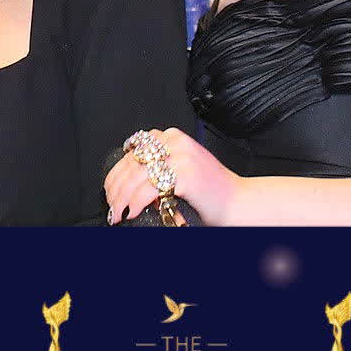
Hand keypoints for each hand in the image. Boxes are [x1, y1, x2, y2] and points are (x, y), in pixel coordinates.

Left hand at [103, 128, 238, 224]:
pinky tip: (132, 212)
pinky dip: (135, 202)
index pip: (133, 150)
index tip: (110, 188)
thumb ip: (160, 165)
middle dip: (116, 187)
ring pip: (136, 176)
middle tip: (112, 205)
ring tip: (118, 212)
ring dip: (122, 198)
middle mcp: (176, 143)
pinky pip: (148, 189)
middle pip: (132, 163)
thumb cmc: (213, 192)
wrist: (240, 203)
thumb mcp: (183, 168)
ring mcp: (181, 157)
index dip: (116, 171)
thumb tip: (129, 180)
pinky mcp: (184, 175)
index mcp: (174, 137)